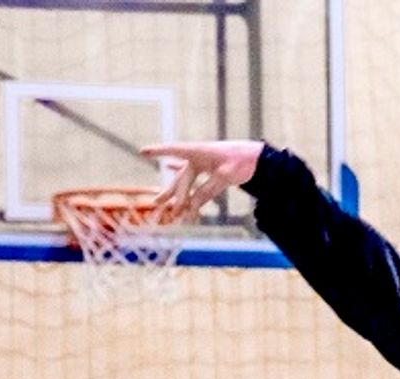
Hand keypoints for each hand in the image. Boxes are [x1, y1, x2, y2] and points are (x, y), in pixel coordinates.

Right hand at [143, 141, 264, 218]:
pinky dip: (183, 180)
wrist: (257, 159)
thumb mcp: (225, 177)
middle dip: (173, 194)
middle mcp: (197, 158)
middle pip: (182, 178)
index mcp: (199, 152)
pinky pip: (192, 178)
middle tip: (160, 205)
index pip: (175, 151)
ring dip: (178, 196)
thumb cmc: (241, 162)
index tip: (142, 151)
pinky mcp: (208, 168)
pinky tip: (168, 168)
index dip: (159, 152)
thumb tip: (192, 207)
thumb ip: (207, 191)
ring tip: (166, 207)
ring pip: (185, 182)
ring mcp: (202, 163)